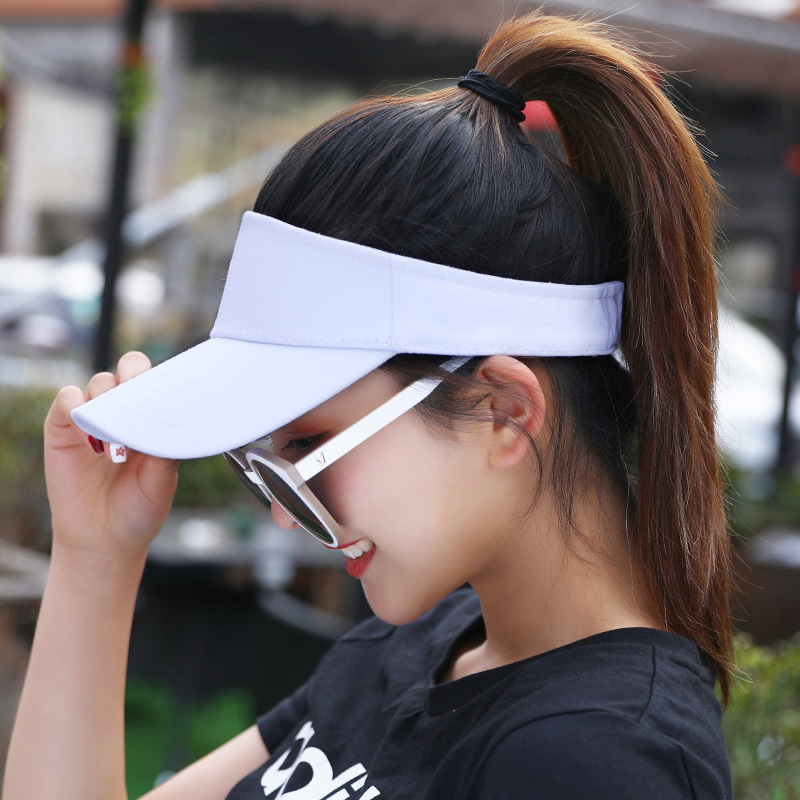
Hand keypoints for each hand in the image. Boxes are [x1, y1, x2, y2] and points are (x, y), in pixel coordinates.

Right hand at [44, 351, 179, 562]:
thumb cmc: (139, 509)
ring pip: (100, 382)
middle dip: (134, 373)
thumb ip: (165, 449)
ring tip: (115, 444)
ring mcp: (94, 418)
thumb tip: (173, 420)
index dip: (159, 378)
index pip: (157, 382)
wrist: (105, 540)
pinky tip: (90, 437)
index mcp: (153, 420)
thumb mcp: (162, 480)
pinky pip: (67, 400)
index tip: (163, 389)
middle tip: (138, 395)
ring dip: (109, 402)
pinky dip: (77, 408)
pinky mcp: (63, 428)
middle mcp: (125, 413)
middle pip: (129, 368)